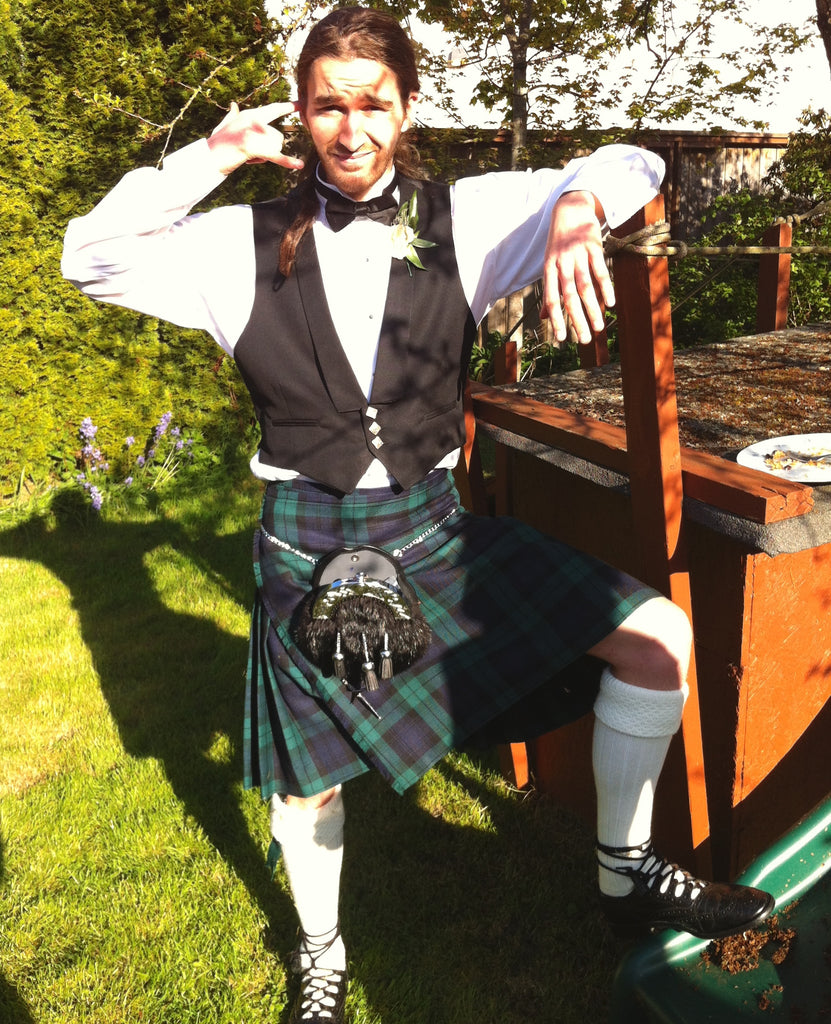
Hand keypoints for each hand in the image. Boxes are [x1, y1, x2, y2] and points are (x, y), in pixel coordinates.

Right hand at [207, 100, 304, 175]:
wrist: (208, 157)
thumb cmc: (217, 143)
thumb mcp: (224, 125)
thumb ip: (232, 115)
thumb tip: (233, 105)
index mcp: (250, 114)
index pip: (274, 109)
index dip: (289, 106)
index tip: (303, 102)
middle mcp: (255, 120)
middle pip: (277, 137)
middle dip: (268, 149)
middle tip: (249, 153)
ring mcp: (255, 132)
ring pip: (276, 147)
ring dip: (265, 156)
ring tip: (247, 156)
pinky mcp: (254, 147)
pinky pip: (276, 156)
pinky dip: (287, 162)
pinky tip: (299, 165)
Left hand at [539, 190, 613, 343]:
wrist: (569, 207)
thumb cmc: (558, 241)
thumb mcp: (549, 263)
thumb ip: (549, 290)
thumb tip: (544, 316)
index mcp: (549, 270)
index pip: (550, 299)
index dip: (555, 319)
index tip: (561, 339)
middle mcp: (562, 264)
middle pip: (569, 297)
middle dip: (576, 321)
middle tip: (584, 340)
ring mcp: (578, 255)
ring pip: (585, 287)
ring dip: (593, 310)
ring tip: (599, 327)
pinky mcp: (593, 246)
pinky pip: (600, 271)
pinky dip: (606, 288)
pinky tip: (611, 304)